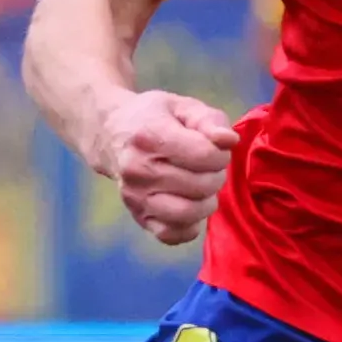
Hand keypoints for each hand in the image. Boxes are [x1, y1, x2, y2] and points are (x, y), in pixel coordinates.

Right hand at [98, 88, 236, 245]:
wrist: (112, 134)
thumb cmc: (154, 118)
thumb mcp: (182, 106)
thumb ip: (210, 120)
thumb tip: (229, 141)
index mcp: (150, 136)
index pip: (205, 156)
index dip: (220, 154)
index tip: (214, 148)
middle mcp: (138, 170)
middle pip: (201, 185)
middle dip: (215, 175)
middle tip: (208, 167)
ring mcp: (135, 197)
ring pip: (188, 213)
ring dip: (206, 202)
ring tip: (202, 187)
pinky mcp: (138, 217)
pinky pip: (171, 235)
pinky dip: (189, 225)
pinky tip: (190, 205)